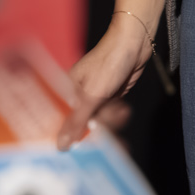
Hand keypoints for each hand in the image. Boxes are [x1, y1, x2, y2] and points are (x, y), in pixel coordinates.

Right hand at [55, 0, 164, 149]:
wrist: (135, 43)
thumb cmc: (109, 61)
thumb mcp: (92, 95)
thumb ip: (76, 121)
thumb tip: (60, 146)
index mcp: (65, 92)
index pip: (59, 122)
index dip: (67, 137)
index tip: (77, 151)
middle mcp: (77, 96)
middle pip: (80, 126)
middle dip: (96, 130)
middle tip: (108, 130)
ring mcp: (94, 97)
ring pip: (97, 122)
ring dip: (110, 121)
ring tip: (119, 111)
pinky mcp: (109, 96)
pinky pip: (109, 115)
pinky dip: (117, 115)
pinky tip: (123, 109)